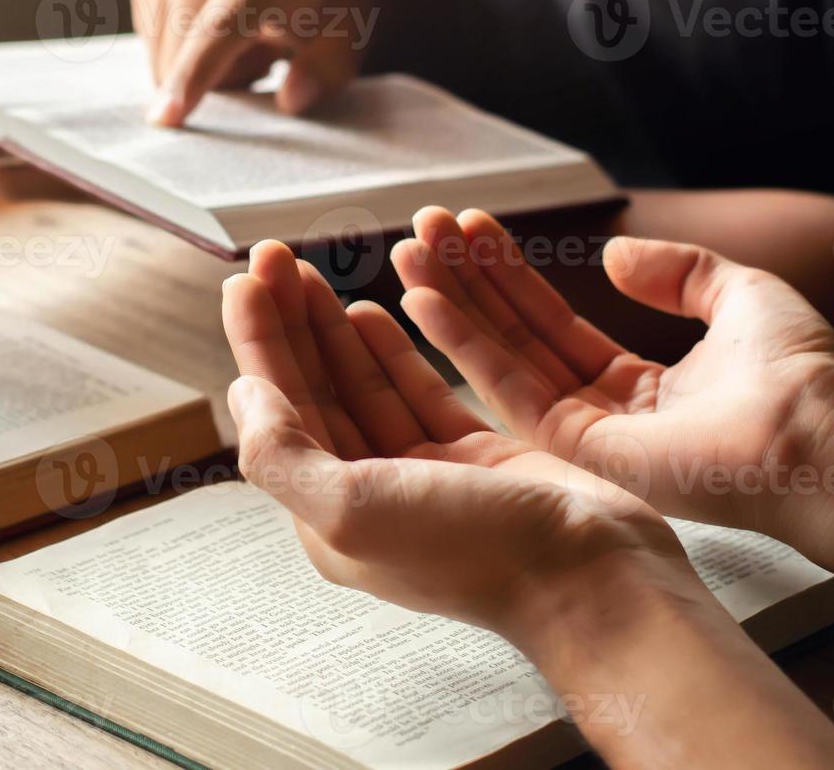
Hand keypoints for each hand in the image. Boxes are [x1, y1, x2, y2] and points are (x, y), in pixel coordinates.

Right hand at [129, 0, 381, 126]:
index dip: (190, 80)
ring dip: (199, 65)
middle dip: (220, 81)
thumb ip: (328, 68)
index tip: (164, 119)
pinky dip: (182, 45)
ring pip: (163, 63)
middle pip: (184, 65)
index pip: (215, 36)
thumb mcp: (350, 21)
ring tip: (240, 29)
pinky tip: (213, 15)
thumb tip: (291, 102)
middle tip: (263, 47)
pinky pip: (154, 44)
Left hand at [221, 240, 688, 633]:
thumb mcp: (351, 511)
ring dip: (333, 328)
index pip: (277, 411)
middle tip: (274, 255)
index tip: (245, 279)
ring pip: (363, 384)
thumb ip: (282, 454)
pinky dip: (392, 351)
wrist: (591, 578)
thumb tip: (242, 394)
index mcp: (328, 514)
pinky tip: (369, 310)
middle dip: (290, 323)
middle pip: (314, 391)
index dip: (258, 341)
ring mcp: (423, 475)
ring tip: (308, 272)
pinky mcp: (475, 456)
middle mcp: (369, 495)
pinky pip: (418, 391)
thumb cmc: (474, 553)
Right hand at [393, 206, 833, 586]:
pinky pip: (502, 386)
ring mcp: (580, 434)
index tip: (470, 229)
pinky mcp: (569, 448)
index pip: (554, 322)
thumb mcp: (740, 294)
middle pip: (515, 335)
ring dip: (448, 305)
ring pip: (498, 357)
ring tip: (407, 254)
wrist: (819, 432)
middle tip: (422, 231)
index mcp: (639, 387)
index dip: (510, 273)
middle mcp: (601, 411)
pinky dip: (459, 341)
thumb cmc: (798, 376)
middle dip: (466, 281)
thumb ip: (677, 271)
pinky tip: (424, 301)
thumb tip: (611, 256)